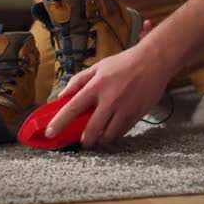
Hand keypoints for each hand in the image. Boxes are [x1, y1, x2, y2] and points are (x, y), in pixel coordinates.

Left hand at [44, 21, 171, 146]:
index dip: (60, 122)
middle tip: (83, 141)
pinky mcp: (137, 115)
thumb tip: (62, 96)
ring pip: (108, 135)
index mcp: (96, 86)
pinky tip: (111, 131)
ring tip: (98, 138)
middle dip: (85, 140)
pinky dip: (114, 134)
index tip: (50, 133)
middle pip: (92, 129)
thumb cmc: (123, 63)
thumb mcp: (98, 67)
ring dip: (100, 140)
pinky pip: (122, 132)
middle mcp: (109, 100)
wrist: (153, 62)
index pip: (73, 107)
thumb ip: (78, 81)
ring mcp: (124, 109)